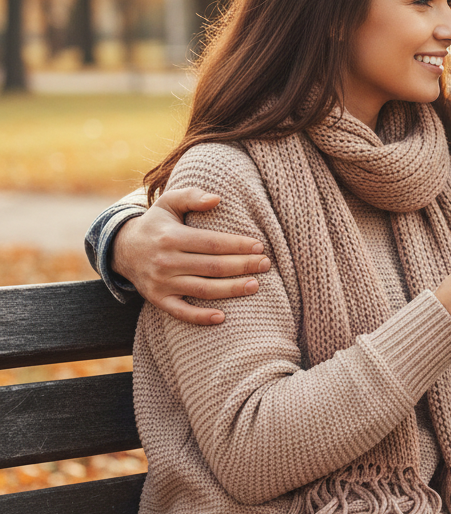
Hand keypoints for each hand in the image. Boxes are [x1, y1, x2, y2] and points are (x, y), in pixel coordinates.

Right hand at [112, 187, 270, 325]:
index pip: (212, 243)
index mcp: (171, 237)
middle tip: (265, 265)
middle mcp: (166, 261)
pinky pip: (180, 312)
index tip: (259, 246)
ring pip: (203, 290)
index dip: (238, 245)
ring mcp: (161, 283)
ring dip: (231, 290)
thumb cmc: (157, 224)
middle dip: (242, 266)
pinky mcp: (158, 300)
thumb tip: (217, 199)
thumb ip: (192, 196)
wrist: (122, 249)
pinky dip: (200, 317)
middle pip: (212, 267)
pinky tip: (222, 317)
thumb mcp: (168, 202)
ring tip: (255, 285)